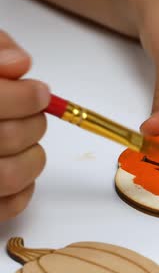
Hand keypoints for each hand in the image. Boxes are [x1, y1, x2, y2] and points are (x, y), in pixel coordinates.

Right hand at [0, 30, 48, 221]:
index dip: (28, 96)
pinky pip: (4, 208)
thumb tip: (18, 64)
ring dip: (33, 157)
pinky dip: (22, 191)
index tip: (39, 92)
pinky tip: (14, 166)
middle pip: (8, 138)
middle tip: (35, 112)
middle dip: (34, 122)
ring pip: (10, 176)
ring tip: (28, 140)